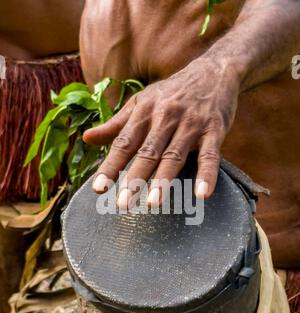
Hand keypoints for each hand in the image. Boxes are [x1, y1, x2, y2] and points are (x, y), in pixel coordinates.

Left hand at [83, 58, 239, 208]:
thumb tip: (86, 139)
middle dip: (134, 179)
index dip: (110, 166)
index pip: (123, 143)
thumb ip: (116, 124)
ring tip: (154, 204)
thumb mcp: (141, 102)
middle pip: (147, 153)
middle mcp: (165, 118)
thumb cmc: (172, 93)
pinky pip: (210, 155)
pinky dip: (207, 174)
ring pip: (174, 156)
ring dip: (164, 180)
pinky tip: (202, 194)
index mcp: (144, 112)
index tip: (98, 189)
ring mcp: (190, 124)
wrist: (213, 71)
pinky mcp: (214, 130)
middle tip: (123, 204)